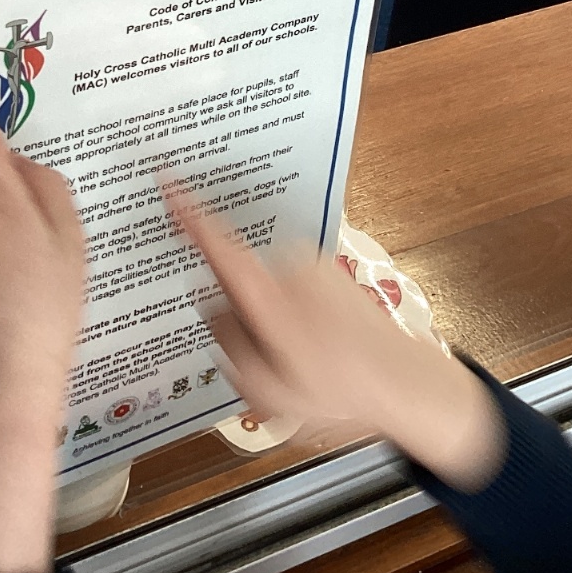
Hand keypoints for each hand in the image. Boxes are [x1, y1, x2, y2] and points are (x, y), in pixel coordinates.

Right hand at [168, 188, 505, 493]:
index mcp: (269, 298)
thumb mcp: (268, 392)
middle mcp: (289, 269)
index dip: (187, 215)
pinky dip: (292, 313)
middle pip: (235, 284)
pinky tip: (316, 349)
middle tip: (270, 366)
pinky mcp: (327, 268)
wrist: (405, 383)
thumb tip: (215, 310)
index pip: (217, 248)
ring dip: (270, 322)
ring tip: (302, 365)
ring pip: (263, 290)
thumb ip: (228, 347)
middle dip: (242, 322)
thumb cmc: (340, 393)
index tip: (166, 180)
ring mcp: (311, 264)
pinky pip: (288, 287)